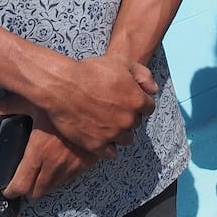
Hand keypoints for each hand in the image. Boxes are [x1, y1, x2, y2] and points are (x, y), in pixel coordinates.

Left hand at [0, 96, 96, 200]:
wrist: (95, 100)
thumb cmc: (61, 99)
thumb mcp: (31, 100)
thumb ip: (6, 107)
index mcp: (39, 152)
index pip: (21, 185)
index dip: (12, 190)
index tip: (9, 189)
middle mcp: (55, 163)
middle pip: (37, 192)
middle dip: (28, 189)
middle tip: (24, 180)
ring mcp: (73, 165)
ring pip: (54, 187)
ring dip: (46, 184)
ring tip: (41, 172)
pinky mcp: (88, 162)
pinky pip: (71, 178)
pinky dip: (63, 176)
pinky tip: (60, 164)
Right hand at [18, 53, 157, 158]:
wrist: (63, 86)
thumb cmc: (92, 71)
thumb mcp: (122, 63)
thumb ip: (143, 75)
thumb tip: (153, 90)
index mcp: (137, 101)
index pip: (148, 108)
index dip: (138, 102)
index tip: (127, 99)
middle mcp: (128, 120)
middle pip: (136, 123)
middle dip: (128, 116)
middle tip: (114, 109)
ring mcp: (112, 134)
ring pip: (126, 139)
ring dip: (120, 132)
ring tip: (108, 123)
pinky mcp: (96, 145)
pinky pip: (111, 153)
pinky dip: (108, 147)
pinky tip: (102, 137)